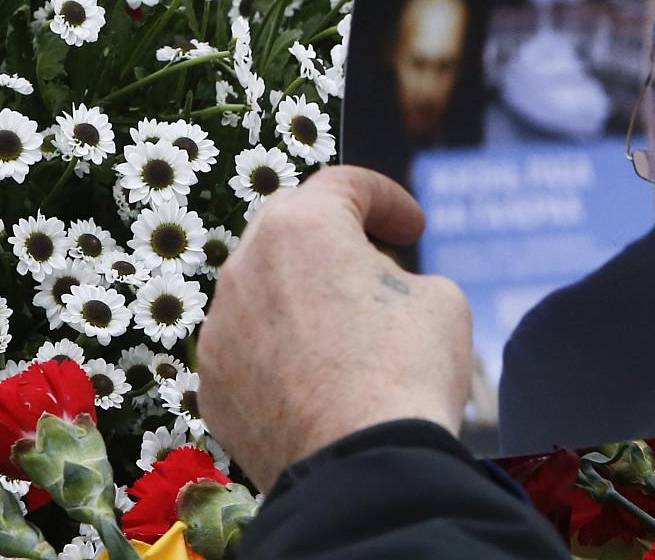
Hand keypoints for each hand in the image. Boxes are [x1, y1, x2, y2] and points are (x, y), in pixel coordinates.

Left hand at [197, 165, 472, 492]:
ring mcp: (221, 327)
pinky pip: (249, 347)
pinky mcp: (213, 383)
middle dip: (335, 238)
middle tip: (376, 265)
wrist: (360, 468)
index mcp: (302, 227)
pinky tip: (318, 380)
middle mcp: (246, 265)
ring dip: (302, 296)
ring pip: (263, 290)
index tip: (412, 229)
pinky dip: (280, 351)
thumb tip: (379, 291)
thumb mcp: (441, 301)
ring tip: (348, 331)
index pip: (344, 185)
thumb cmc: (406, 374)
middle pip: (291, 228)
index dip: (387, 199)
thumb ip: (403, 275)